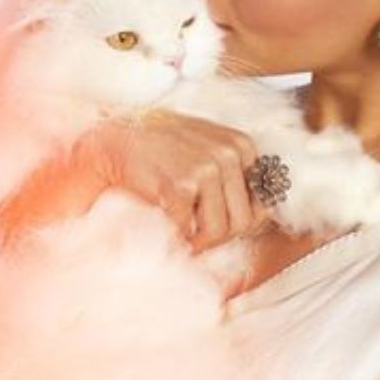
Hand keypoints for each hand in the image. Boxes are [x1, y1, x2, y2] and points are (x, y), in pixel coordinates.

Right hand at [74, 109, 274, 253]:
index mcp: (241, 145)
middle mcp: (229, 154)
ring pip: (220, 231)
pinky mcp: (181, 186)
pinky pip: (189, 230)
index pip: (264, 201)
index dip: (240, 219)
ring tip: (183, 228)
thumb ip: (234, 174)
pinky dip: (177, 234)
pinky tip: (165, 220)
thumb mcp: (207, 148)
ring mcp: (207, 169)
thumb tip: (259, 213)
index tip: (218, 218)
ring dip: (199, 239)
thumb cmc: (159, 148)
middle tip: (197, 229)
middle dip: (219, 234)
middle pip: (244, 221)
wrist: (115, 140)